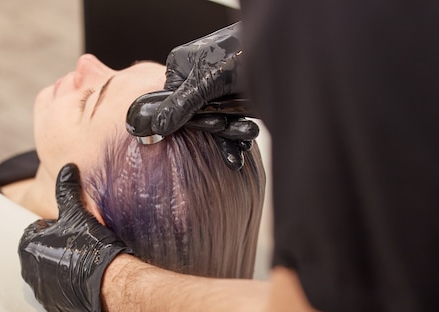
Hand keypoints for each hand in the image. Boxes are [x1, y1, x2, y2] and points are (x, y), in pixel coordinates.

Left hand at [18, 164, 132, 311]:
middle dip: (58, 248)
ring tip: (84, 263)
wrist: (108, 282)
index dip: (58, 228)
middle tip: (80, 246)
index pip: (38, 230)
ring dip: (63, 267)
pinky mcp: (54, 307)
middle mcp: (28, 270)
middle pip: (43, 252)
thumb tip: (67, 169)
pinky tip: (85, 280)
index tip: (74, 232)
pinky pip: (59, 293)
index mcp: (27, 246)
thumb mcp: (77, 212)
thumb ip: (67, 189)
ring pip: (51, 273)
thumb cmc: (91, 246)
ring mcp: (41, 291)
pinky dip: (69, 287)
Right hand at [152, 22, 255, 137]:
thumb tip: (158, 124)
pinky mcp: (233, 95)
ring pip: (216, 117)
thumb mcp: (208, 80)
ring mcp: (215, 86)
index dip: (187, 120)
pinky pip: (229, 117)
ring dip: (231, 130)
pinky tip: (246, 137)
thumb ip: (182, 104)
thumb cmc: (244, 50)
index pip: (173, 102)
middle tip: (230, 130)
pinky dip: (238, 130)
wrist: (281, 47)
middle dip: (216, 126)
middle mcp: (195, 76)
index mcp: (181, 66)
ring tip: (247, 133)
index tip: (199, 130)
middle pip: (196, 112)